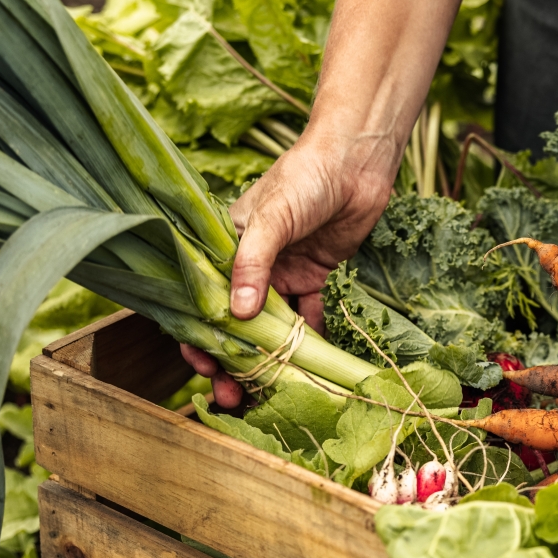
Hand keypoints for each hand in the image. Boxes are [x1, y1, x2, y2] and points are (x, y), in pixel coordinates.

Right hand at [180, 136, 393, 406]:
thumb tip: (236, 316)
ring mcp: (282, 272)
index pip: (202, 300)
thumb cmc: (305, 177)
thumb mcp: (272, 216)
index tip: (204, 368)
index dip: (199, 337)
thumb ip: (253, 263)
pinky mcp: (314, 277)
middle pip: (234, 323)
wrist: (357, 161)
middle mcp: (250, 264)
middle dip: (232, 361)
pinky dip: (309, 340)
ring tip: (267, 394)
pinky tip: (312, 366)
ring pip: (270, 327)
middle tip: (233, 397)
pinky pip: (308, 317)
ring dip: (269, 359)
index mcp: (224, 246)